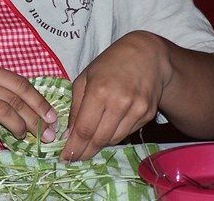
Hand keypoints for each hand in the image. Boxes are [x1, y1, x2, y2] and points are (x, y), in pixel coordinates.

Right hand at [0, 61, 57, 146]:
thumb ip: (3, 93)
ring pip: (2, 109)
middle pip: (13, 98)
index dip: (38, 101)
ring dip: (18, 126)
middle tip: (45, 133)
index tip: (52, 117)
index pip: (19, 83)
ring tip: (22, 136)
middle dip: (34, 118)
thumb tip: (38, 110)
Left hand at [60, 31, 168, 160]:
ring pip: (113, 139)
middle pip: (99, 139)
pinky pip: (127, 133)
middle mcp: (119, 102)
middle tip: (74, 157)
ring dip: (99, 144)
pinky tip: (108, 127)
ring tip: (89, 141)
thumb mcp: (85, 78)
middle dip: (85, 152)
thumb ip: (75, 107)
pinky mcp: (148, 115)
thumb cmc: (109, 64)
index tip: (64, 158)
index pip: (85, 129)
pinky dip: (114, 134)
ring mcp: (137, 110)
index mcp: (99, 91)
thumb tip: (68, 134)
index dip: (74, 147)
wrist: (147, 55)